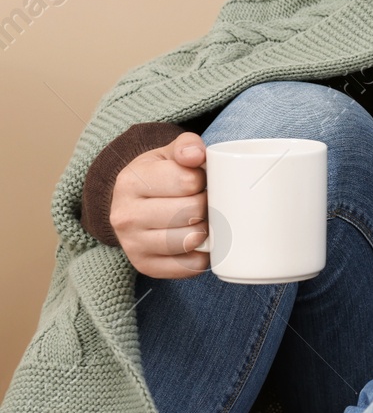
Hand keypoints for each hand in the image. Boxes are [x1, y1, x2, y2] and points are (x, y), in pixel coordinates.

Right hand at [107, 131, 210, 278]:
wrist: (132, 203)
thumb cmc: (158, 175)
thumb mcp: (167, 154)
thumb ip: (186, 146)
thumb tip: (197, 154)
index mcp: (130, 182)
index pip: (188, 182)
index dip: (202, 180)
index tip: (197, 180)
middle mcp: (125, 216)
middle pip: (192, 213)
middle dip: (206, 205)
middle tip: (202, 201)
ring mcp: (132, 244)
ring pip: (190, 241)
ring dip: (206, 231)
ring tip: (201, 220)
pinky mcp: (144, 266)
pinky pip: (188, 267)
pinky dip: (202, 256)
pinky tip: (199, 244)